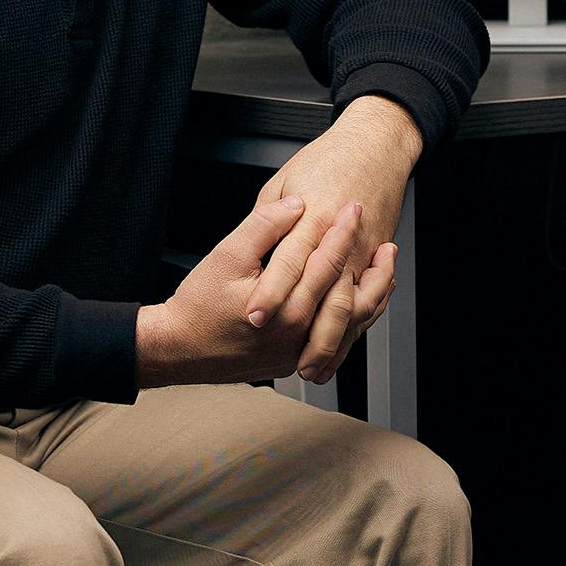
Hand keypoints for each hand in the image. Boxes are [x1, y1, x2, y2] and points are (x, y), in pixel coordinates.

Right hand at [138, 196, 393, 386]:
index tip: (355, 208)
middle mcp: (297, 335)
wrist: (176, 349)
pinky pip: (333, 342)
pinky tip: (359, 302)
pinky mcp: (291, 361)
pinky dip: (353, 321)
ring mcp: (295, 353)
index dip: (344, 232)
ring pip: (350, 327)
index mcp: (286, 307)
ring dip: (373, 297)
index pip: (328, 264)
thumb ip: (265, 226)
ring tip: (387, 273)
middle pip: (352, 299)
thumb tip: (298, 205)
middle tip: (389, 243)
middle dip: (374, 268)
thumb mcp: (226, 254)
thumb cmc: (197, 304)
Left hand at [252, 95, 420, 384]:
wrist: (375, 143)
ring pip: (352, 307)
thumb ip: (266, 221)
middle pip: (327, 297)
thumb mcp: (281, 179)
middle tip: (292, 365)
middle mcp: (340, 239)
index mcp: (313, 216)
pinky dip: (356, 326)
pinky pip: (368, 298)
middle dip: (310, 337)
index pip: (288, 263)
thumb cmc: (327, 158)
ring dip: (335, 342)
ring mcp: (363, 250)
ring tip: (316, 369)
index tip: (254, 320)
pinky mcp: (374, 255)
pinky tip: (341, 344)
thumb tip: (255, 256)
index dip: (271, 293)